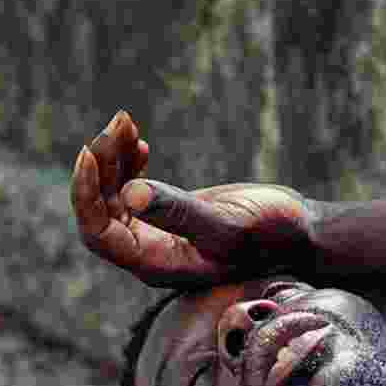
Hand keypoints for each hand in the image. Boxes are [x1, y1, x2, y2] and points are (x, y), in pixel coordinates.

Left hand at [71, 110, 321, 288]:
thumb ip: (181, 214)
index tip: (89, 153)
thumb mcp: (228, 225)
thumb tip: (132, 194)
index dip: (85, 195)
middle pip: (101, 209)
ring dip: (113, 157)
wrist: (301, 231)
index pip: (99, 234)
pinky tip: (138, 141)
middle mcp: (150, 253)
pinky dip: (129, 162)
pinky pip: (133, 188)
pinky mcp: (170, 214)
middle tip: (117, 124)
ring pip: (114, 194)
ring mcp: (158, 233)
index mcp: (156, 264)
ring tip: (124, 120)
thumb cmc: (271, 235)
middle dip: (100, 166)